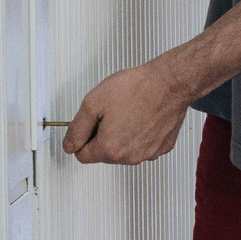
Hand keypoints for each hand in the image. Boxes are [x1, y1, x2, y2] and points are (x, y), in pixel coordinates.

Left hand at [63, 61, 191, 165]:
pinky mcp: (163, 147)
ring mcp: (149, 153)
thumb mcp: (92, 102)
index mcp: (110, 148)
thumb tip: (69, 144)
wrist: (170, 82)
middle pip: (104, 154)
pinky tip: (144, 118)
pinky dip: (141, 135)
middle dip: (104, 137)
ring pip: (124, 151)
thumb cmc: (137, 88)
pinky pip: (144, 146)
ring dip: (123, 137)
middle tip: (112, 114)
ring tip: (130, 113)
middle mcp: (130, 156)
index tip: (92, 124)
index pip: (81, 155)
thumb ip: (76, 128)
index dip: (83, 137)